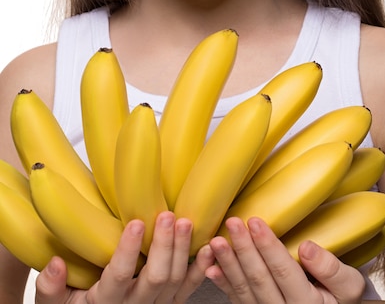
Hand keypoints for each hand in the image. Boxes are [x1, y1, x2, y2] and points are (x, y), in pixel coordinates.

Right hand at [35, 212, 214, 303]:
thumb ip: (49, 288)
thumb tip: (55, 265)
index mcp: (105, 303)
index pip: (119, 277)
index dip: (129, 251)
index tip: (137, 223)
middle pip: (155, 278)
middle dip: (164, 245)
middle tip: (167, 215)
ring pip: (174, 282)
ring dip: (182, 251)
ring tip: (185, 221)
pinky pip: (188, 290)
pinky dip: (200, 269)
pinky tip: (209, 247)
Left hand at [207, 217, 364, 303]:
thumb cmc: (341, 298)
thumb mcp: (349, 286)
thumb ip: (331, 269)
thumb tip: (308, 247)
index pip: (283, 271)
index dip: (268, 246)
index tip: (255, 221)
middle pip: (259, 279)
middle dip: (244, 249)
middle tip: (232, 223)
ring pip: (244, 290)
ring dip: (228, 264)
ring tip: (217, 241)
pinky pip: (237, 300)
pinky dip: (223, 284)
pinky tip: (212, 268)